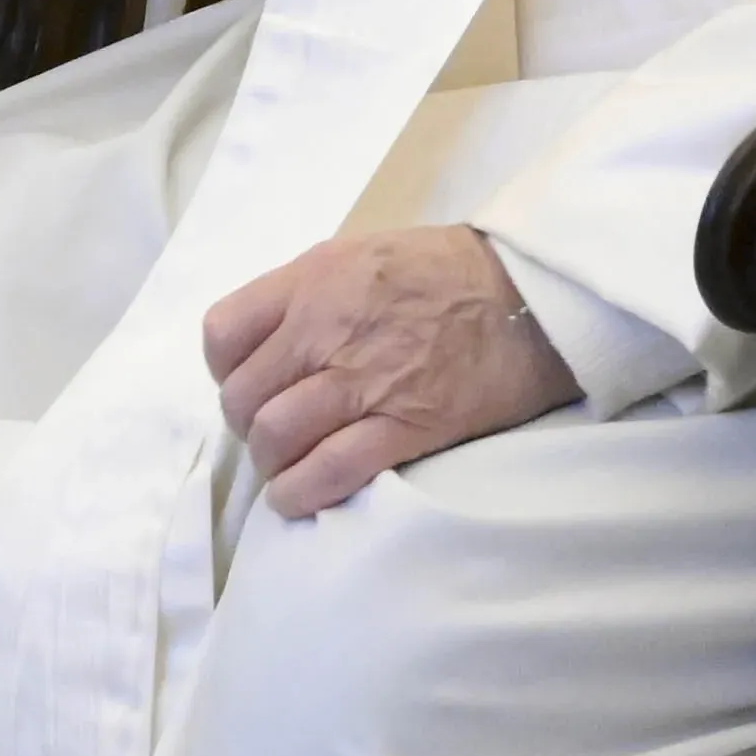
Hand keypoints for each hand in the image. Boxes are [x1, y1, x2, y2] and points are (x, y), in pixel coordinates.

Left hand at [203, 227, 575, 518]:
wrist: (532, 295)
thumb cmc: (450, 271)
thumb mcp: (363, 255)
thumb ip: (310, 293)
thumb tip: (274, 340)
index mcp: (311, 280)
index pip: (223, 334)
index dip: (227, 371)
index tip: (251, 385)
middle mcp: (323, 328)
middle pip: (243, 396)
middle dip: (248, 426)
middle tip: (274, 436)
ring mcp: (361, 380)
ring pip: (275, 437)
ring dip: (273, 465)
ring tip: (288, 470)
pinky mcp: (403, 426)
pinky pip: (328, 471)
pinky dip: (301, 494)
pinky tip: (300, 500)